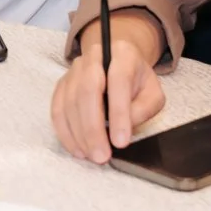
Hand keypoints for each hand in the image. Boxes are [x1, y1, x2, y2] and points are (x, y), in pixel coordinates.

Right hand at [50, 14, 165, 162]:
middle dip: (93, 128)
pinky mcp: (62, 84)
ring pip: (70, 101)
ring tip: (91, 156)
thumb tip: (124, 127)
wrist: (117, 60)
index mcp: (122, 54)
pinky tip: (77, 149)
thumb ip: (145, 108)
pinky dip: (65, 132)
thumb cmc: (137, 81)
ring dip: (79, 134)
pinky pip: (57, 109)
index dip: (119, 113)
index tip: (121, 142)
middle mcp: (94, 57)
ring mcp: (74, 70)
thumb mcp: (153, 92)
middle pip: (88, 90)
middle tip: (101, 156)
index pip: (118, 80)